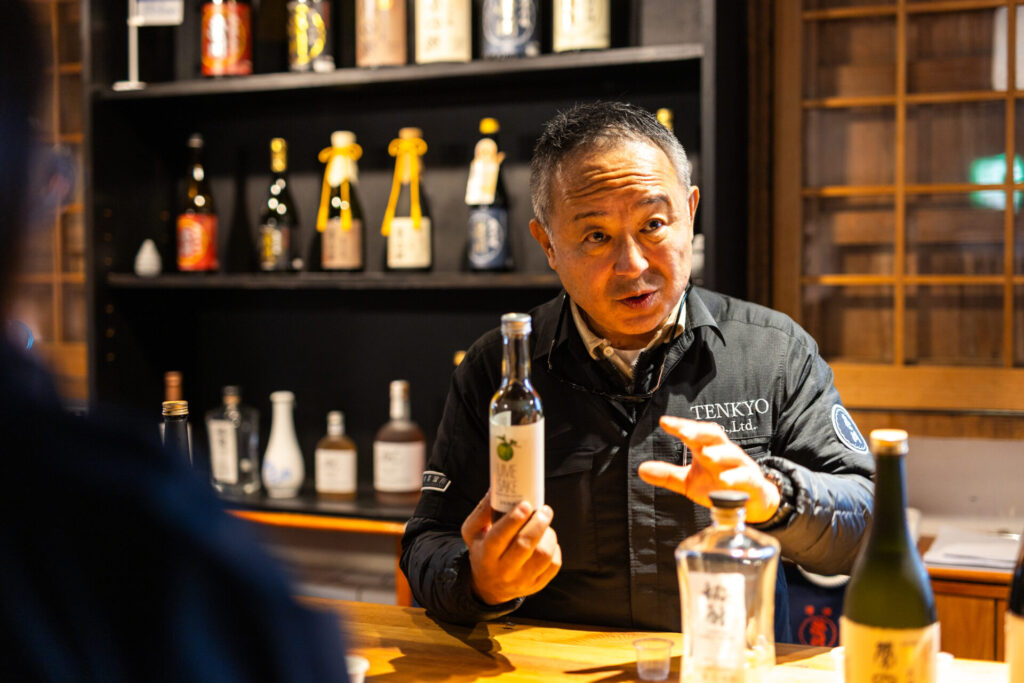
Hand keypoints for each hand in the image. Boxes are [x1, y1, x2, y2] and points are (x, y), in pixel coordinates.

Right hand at [460, 491, 561, 605]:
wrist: (489, 586)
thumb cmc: (483, 551)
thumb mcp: (473, 532)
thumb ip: (482, 511)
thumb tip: (495, 488)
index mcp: (485, 555)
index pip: (498, 537)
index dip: (513, 520)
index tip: (525, 504)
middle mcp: (503, 570)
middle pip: (524, 546)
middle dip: (538, 524)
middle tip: (544, 510)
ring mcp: (521, 580)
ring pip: (543, 556)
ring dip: (548, 535)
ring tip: (544, 526)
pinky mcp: (537, 585)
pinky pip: (553, 565)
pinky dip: (554, 549)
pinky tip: (546, 541)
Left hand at [637, 416, 780, 522]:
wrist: (753, 502)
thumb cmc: (719, 486)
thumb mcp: (690, 482)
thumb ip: (668, 475)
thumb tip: (641, 469)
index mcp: (709, 449)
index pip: (696, 433)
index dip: (682, 425)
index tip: (664, 422)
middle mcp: (726, 454)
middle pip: (715, 436)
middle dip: (700, 432)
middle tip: (684, 432)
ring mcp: (741, 467)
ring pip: (733, 455)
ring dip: (719, 454)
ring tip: (706, 455)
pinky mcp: (753, 483)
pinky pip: (746, 478)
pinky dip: (736, 478)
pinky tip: (725, 481)